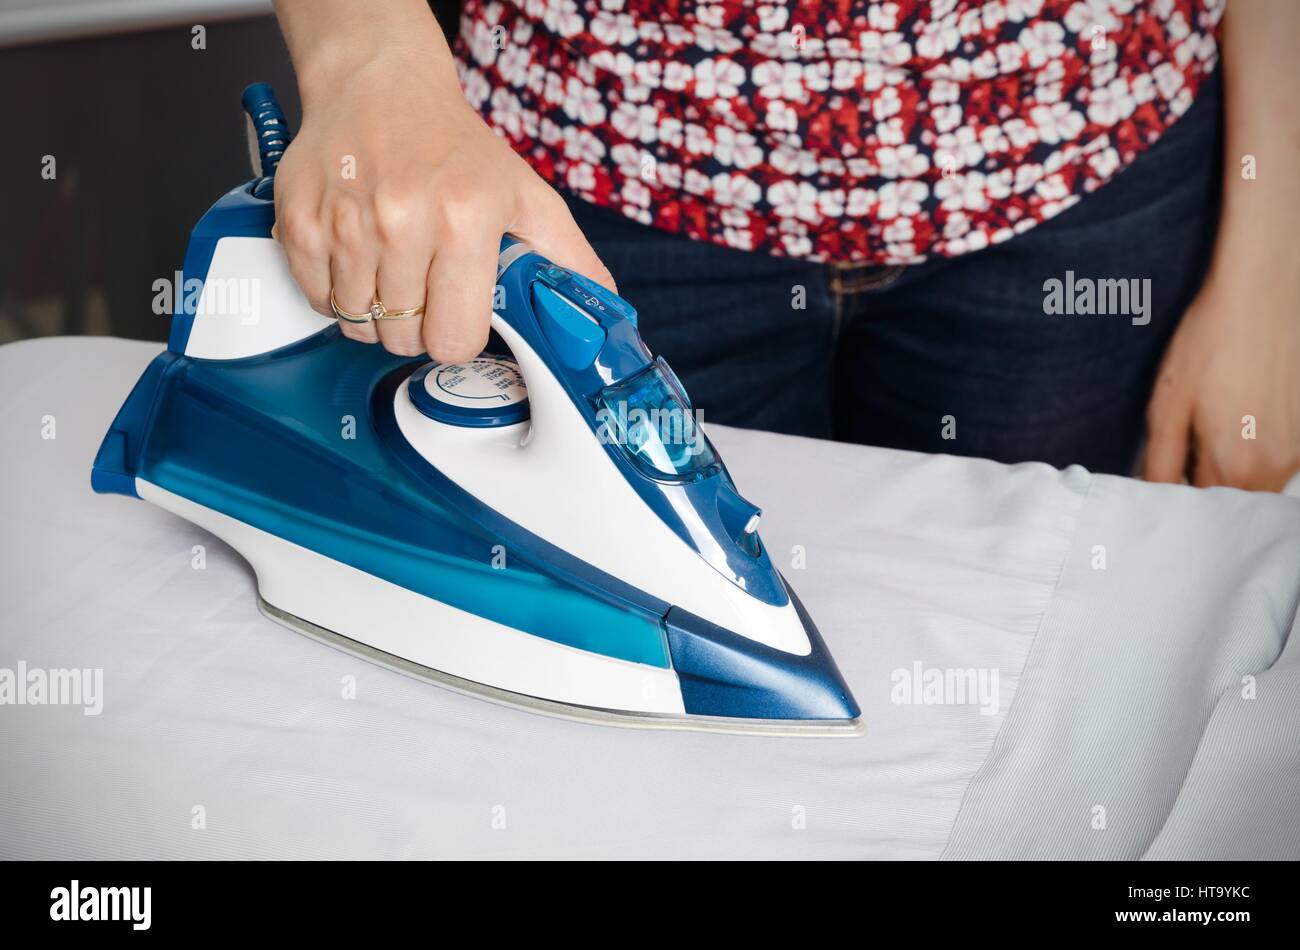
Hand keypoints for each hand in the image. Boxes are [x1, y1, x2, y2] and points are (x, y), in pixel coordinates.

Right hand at [273, 47, 613, 360]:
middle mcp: (401, 223)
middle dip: (417, 327)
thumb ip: (569, 261)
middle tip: (425, 288)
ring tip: (392, 269)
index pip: (453, 340)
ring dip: (376, 313)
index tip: (458, 318)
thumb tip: (602, 312)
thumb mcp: (526, 197)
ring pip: (358, 325)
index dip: (457, 337)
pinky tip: (358, 259)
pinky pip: (317, 301)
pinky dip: (336, 293)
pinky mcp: (298, 222)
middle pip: (403, 339)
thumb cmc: (455, 147)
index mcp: (464, 220)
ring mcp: (344, 224)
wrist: (379, 85)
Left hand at [1143, 265, 1299, 490]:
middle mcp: (1274, 466)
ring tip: (1213, 426)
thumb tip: (1151, 494)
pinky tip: (1240, 415)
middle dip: (1202, 486)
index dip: (1174, 496)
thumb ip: (1160, 460)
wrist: (1264, 292)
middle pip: (1229, 500)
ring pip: (1255, 483)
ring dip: (1229, 469)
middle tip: (1182, 452)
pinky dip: (1253, 451)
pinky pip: (1275, 460)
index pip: (1197, 508)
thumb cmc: (1212, 341)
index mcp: (1234, 466)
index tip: (1161, 477)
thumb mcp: (1168, 404)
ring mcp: (1298, 450)